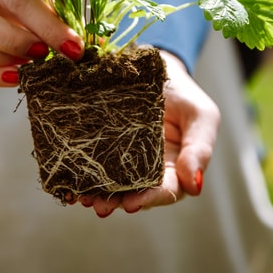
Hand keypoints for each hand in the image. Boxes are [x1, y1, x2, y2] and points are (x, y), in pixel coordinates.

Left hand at [81, 50, 220, 215]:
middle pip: (134, 194)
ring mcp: (124, 161)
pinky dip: (83, 177)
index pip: (165, 191)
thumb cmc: (184, 95)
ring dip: (98, 194)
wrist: (155, 67)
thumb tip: (195, 185)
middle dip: (117, 202)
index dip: (149, 199)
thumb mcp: (201, 115)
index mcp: (176, 169)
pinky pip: (94, 166)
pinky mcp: (103, 148)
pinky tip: (71, 184)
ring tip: (83, 197)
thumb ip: (201, 149)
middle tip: (101, 205)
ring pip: (112, 185)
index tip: (132, 204)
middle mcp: (149, 172)